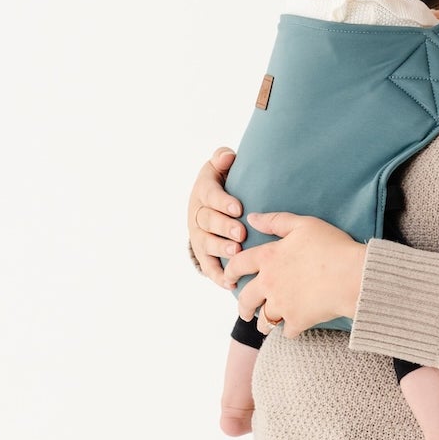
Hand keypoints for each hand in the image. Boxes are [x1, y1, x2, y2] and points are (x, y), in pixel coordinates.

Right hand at [188, 146, 245, 279]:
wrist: (211, 205)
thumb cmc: (223, 183)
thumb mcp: (219, 167)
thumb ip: (222, 160)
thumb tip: (227, 156)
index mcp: (203, 192)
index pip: (209, 195)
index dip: (222, 202)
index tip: (237, 208)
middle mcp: (197, 214)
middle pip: (208, 221)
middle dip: (224, 228)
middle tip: (240, 234)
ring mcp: (199, 235)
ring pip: (206, 244)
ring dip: (220, 249)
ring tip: (235, 254)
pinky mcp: (203, 253)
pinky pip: (208, 266)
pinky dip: (217, 275)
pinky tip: (229, 283)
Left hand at [221, 213, 366, 335]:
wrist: (354, 275)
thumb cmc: (333, 246)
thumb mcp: (304, 225)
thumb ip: (276, 221)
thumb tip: (252, 218)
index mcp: (269, 258)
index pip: (238, 264)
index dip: (230, 271)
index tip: (228, 278)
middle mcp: (269, 283)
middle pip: (245, 300)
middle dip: (243, 308)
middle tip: (245, 312)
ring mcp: (282, 305)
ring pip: (264, 320)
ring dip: (264, 323)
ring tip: (267, 324)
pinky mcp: (298, 321)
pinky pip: (287, 331)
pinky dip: (290, 330)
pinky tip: (293, 328)